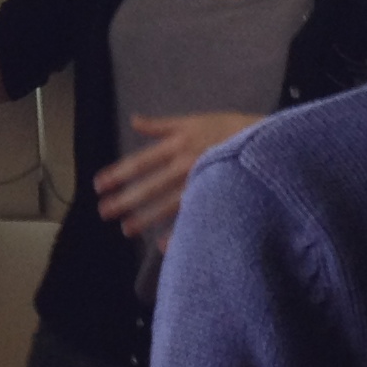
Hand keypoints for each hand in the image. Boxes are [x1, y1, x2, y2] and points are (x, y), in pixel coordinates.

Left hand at [95, 111, 258, 236]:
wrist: (266, 140)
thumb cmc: (229, 128)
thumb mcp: (194, 120)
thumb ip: (162, 125)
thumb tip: (135, 121)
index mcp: (178, 145)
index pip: (141, 161)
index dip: (119, 173)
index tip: (100, 185)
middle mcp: (185, 165)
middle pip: (150, 185)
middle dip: (126, 199)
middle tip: (104, 212)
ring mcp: (201, 183)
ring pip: (168, 205)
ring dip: (146, 218)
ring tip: (127, 230)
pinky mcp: (216, 196)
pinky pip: (194, 216)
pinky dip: (180, 232)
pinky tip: (163, 245)